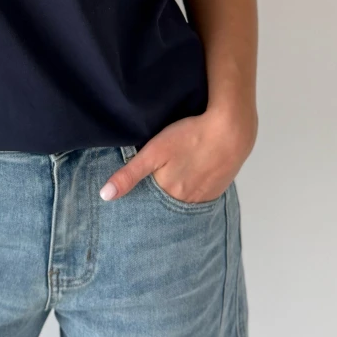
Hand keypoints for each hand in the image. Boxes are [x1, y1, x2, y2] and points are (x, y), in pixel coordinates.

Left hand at [100, 104, 257, 203]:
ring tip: (171, 182)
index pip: (148, 206)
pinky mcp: (217, 189)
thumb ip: (130, 174)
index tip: (132, 201)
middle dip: (156, 202)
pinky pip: (199, 197)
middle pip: (166, 206)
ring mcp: (204, 197)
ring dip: (175, 197)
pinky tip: (190, 178)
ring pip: (183, 202)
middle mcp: (186, 202)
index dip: (140, 202)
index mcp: (168, 193)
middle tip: (152, 188)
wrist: (231, 130)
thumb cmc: (190, 136)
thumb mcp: (154, 151)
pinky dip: (191, 192)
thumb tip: (105, 196)